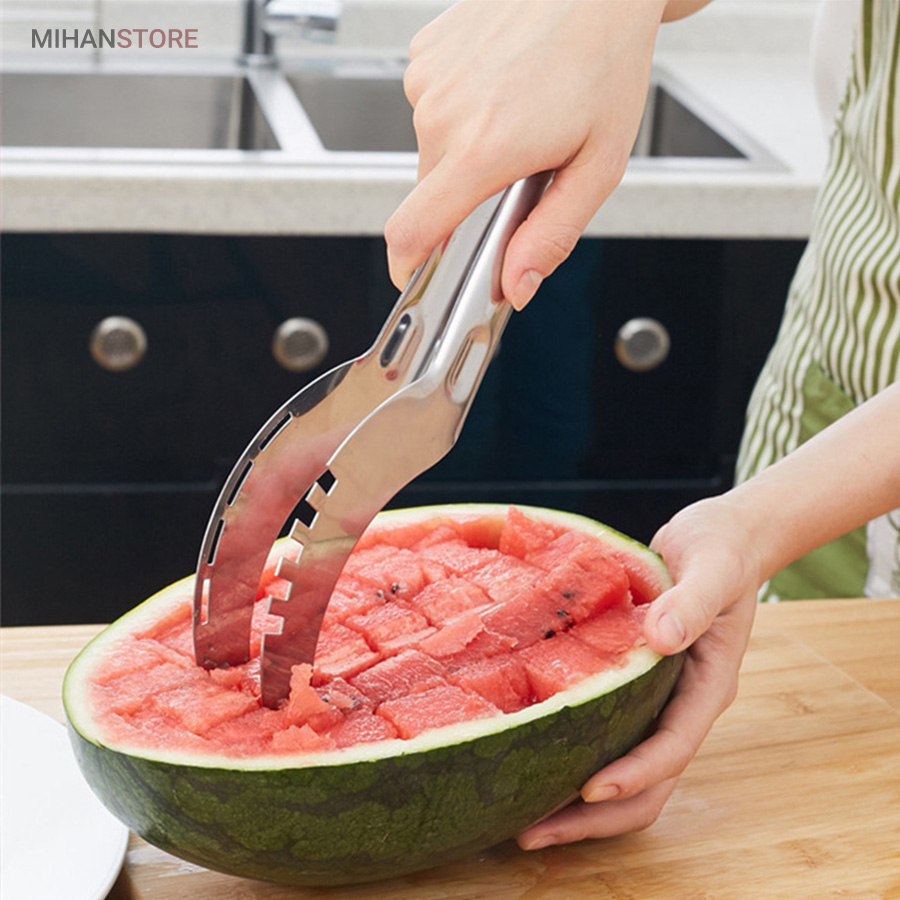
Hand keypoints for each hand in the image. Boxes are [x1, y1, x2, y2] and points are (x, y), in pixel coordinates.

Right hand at [385, 0, 666, 307]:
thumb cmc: (604, 59)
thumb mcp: (598, 165)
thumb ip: (552, 235)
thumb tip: (516, 286)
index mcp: (482, 150)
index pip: (410, 233)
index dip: (409, 266)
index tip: (418, 276)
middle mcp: (442, 114)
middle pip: (429, 195)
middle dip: (465, 199)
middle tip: (517, 172)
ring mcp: (428, 79)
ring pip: (431, 150)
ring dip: (466, 152)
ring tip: (516, 117)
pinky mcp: (424, 54)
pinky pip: (432, 108)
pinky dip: (462, 111)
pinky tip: (500, 87)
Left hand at [517, 495, 760, 848]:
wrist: (723, 537)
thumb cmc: (722, 549)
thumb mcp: (713, 567)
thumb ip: (692, 602)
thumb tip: (660, 640)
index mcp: (706, 684)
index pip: (673, 747)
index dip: (634, 774)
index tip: (589, 788)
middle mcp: (680, 703)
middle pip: (647, 783)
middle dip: (595, 815)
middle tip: (530, 832)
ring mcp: (657, 698)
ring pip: (624, 768)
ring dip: (578, 800)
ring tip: (521, 815)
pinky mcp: (634, 685)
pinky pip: (605, 731)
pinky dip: (572, 751)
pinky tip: (527, 751)